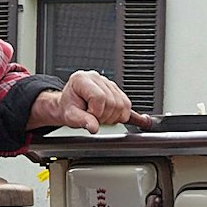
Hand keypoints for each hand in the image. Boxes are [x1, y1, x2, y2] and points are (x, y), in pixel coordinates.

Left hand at [28, 70, 157, 132]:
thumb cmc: (68, 106)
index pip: (99, 97)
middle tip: (95, 118)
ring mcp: (108, 84)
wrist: (69, 104)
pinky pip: (127, 104)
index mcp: (83, 80)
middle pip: (113, 101)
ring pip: (122, 104)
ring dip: (113, 116)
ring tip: (101, 117)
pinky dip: (128, 114)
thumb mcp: (70, 115)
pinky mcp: (116, 91)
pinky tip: (138, 120)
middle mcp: (97, 78)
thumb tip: (93, 127)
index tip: (89, 117)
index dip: (96, 112)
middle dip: (105, 116)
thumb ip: (81, 120)